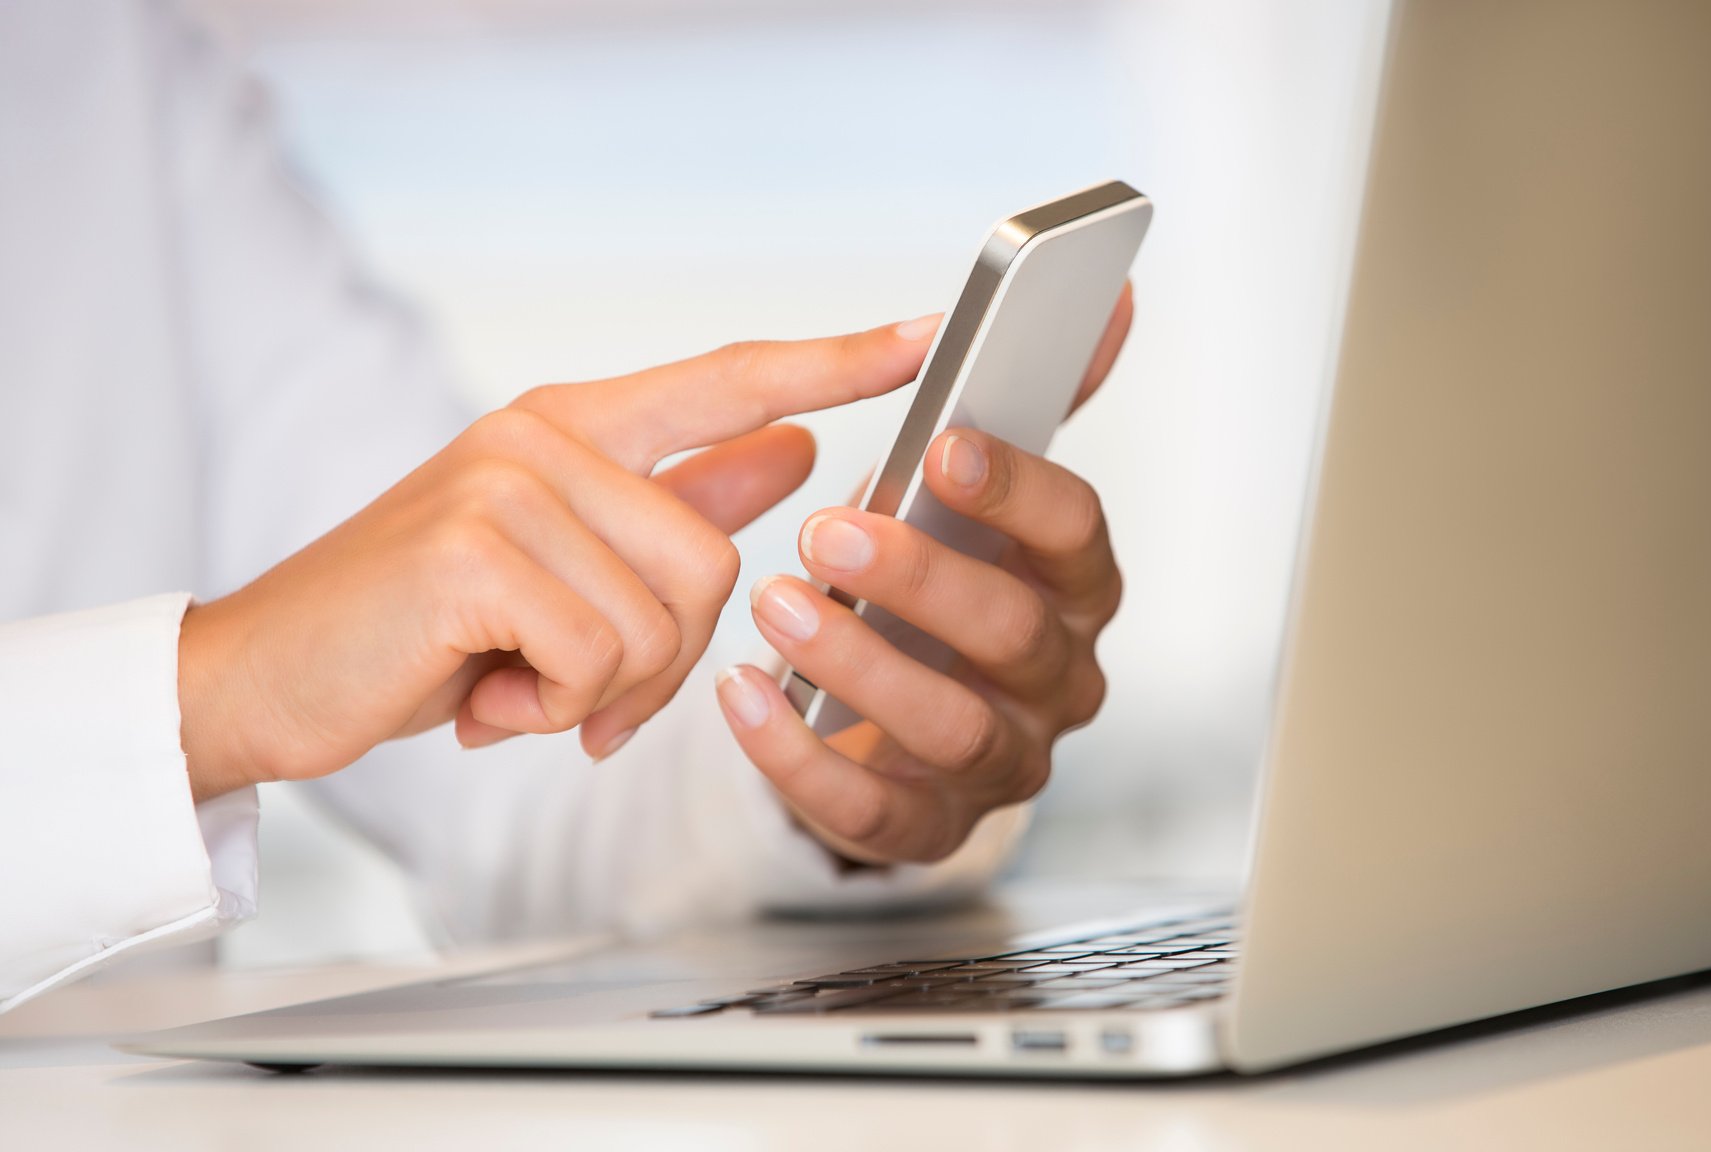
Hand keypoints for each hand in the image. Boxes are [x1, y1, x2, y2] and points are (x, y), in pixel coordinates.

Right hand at [177, 317, 941, 801]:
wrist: (270, 676)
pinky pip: (600, 657)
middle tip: (575, 688)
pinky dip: (556, 710)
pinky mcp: (474, 549)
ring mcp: (508, 482)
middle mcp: (545, 435)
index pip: (730, 376)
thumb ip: (676, 501)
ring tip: (520, 686)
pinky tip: (487, 701)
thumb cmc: (426, 627)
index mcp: (576, 426)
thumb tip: (791, 449)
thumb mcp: (561, 565)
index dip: (833, 359)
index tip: (923, 334)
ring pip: (667, 617)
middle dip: (664, 659)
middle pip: (718, 557)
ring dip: (605, 692)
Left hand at [714, 286, 1132, 864]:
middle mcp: (1055, 678)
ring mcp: (999, 760)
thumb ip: (1035, 400)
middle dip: (921, 579)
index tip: (941, 445)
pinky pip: (873, 814)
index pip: (1076, 535)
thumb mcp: (978, 491)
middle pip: (1013, 635)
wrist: (894, 705)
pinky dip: (798, 760)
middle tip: (827, 531)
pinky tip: (741, 696)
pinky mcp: (929, 825)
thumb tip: (1115, 299)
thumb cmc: (934, 581)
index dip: (1016, 490)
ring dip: (861, 666)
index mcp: (1075, 587)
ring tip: (778, 608)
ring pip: (949, 727)